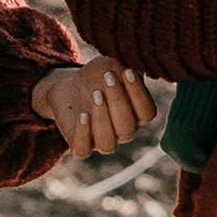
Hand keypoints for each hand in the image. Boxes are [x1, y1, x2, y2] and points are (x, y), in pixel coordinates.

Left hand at [32, 56, 156, 156]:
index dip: (139, 94)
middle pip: (128, 127)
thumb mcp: (111, 66)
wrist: (68, 85)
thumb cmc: (97, 75)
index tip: (127, 71)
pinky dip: (83, 134)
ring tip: (95, 94)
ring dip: (103, 118)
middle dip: (118, 101)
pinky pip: (82, 151)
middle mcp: (123, 132)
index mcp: (137, 115)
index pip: (147, 113)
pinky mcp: (80, 145)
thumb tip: (136, 66)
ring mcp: (101, 141)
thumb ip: (126, 67)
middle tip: (107, 77)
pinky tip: (82, 114)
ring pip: (108, 144)